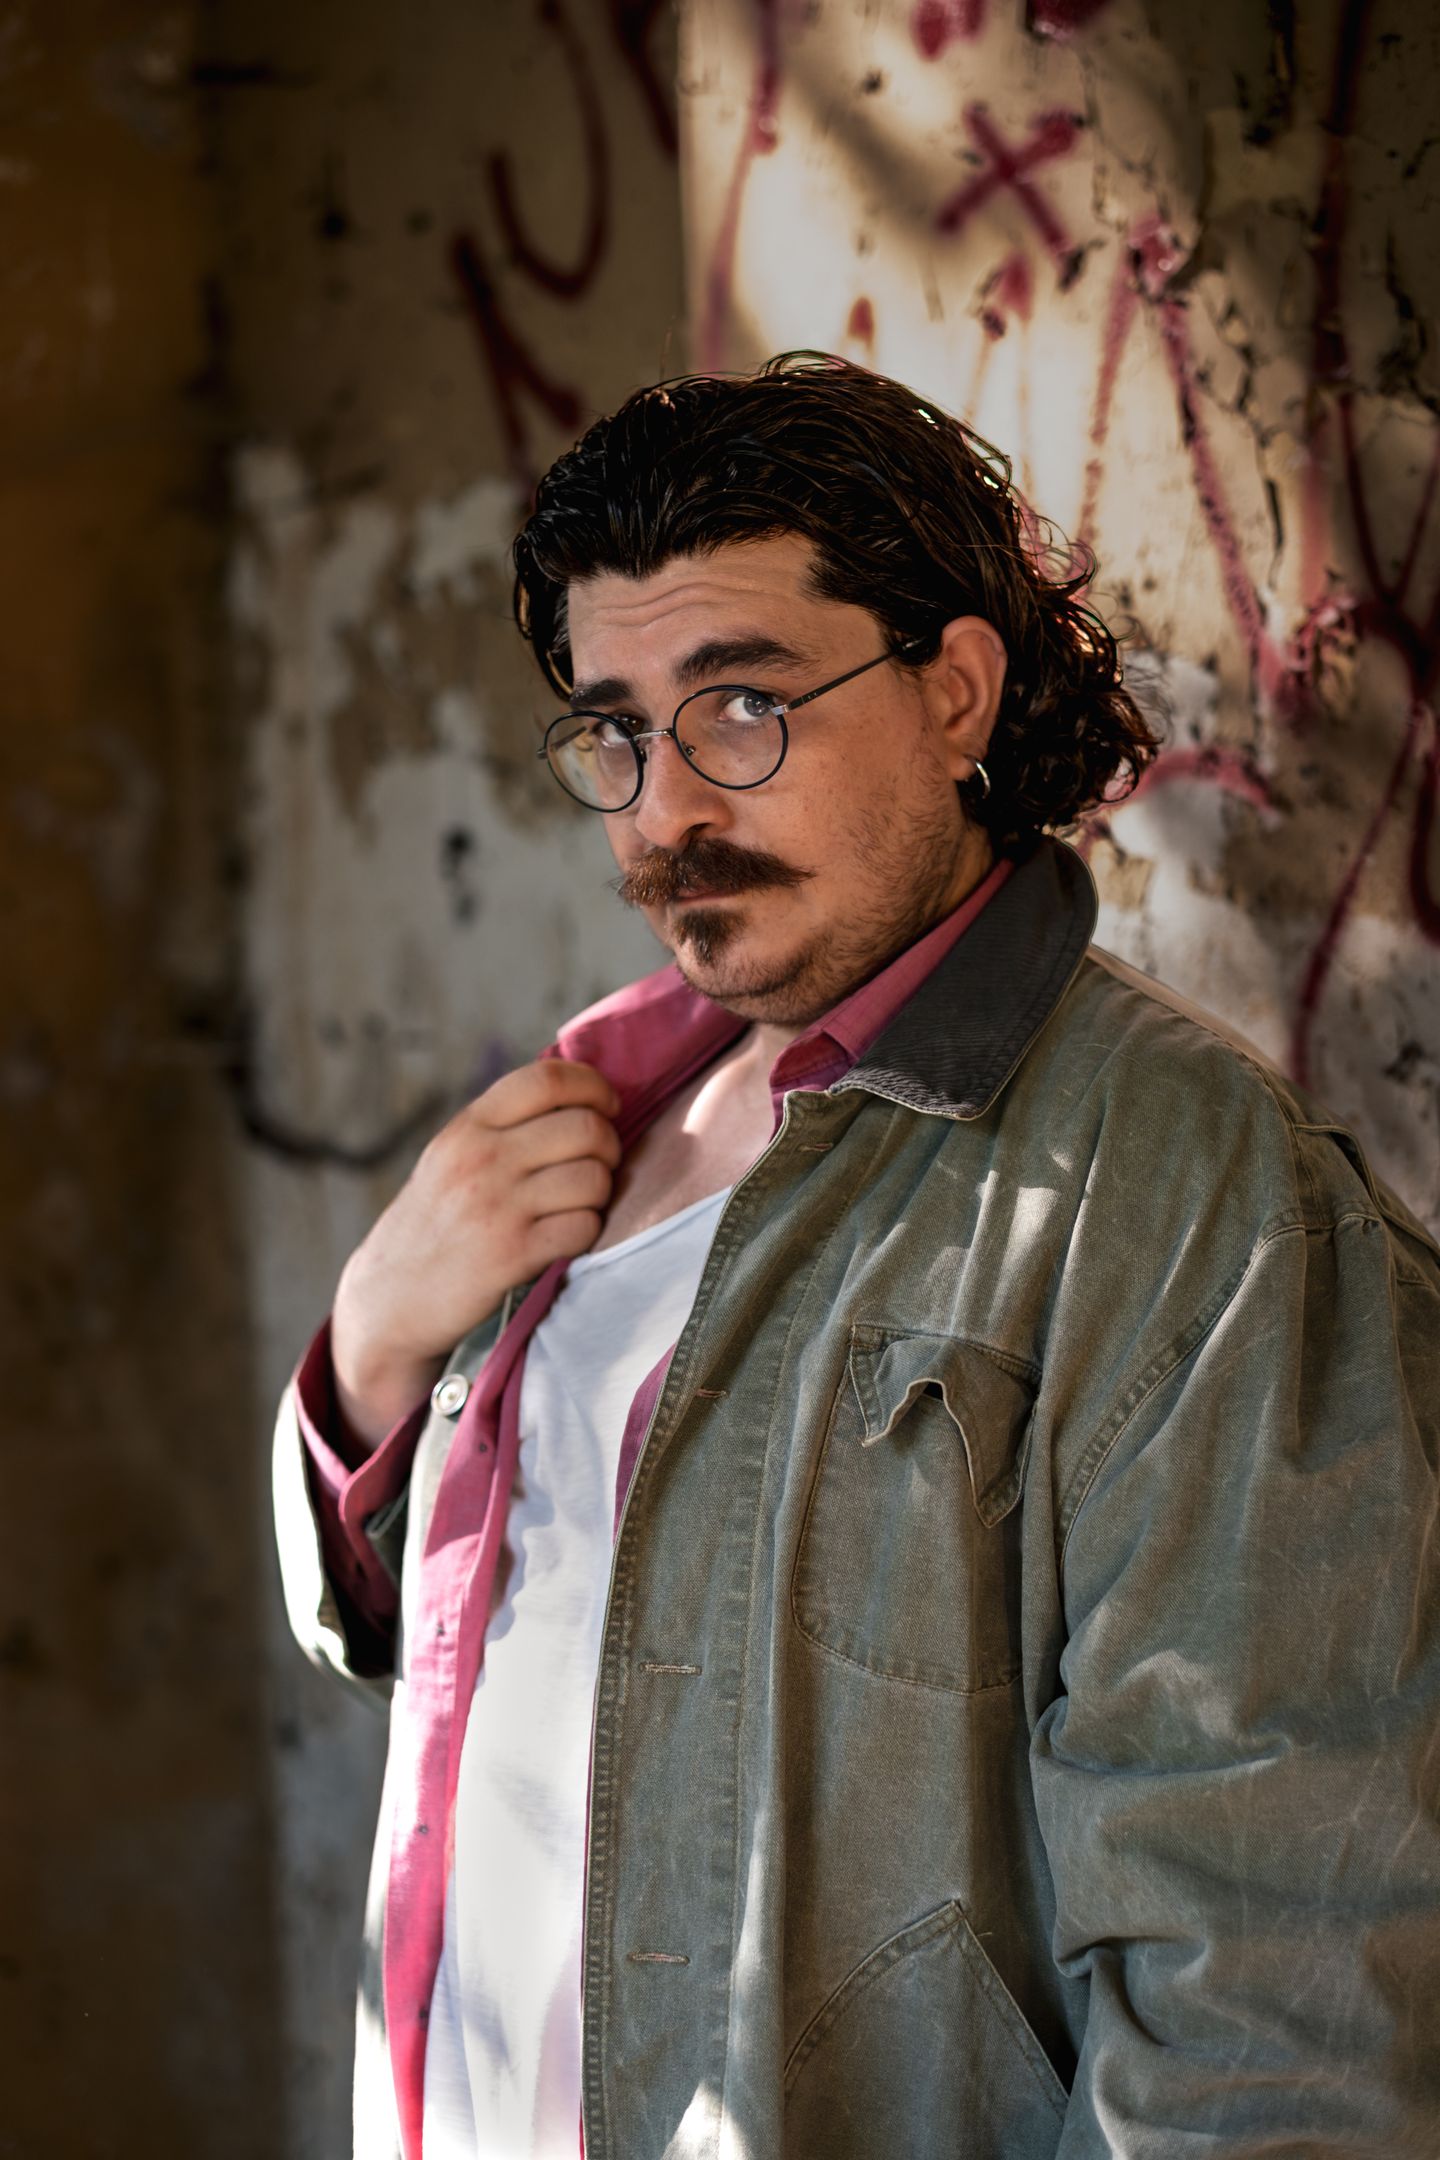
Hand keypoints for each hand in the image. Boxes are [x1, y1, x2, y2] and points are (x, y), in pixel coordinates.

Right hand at [330, 1058, 620, 1448]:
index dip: (593, 1086)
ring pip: (594, 1178)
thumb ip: (504, 1125)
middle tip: (600, 1163)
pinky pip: (585, 1227)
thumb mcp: (451, 1156)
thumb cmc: (434, 1223)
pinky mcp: (514, 1254)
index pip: (548, 1079)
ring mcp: (499, 1206)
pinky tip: (565, 1237)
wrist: (389, 1298)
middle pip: (586, 1127)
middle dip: (608, 1145)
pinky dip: (586, 1232)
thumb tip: (582, 1095)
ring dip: (600, 1193)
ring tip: (578, 1204)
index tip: (607, 1105)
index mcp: (469, 1126)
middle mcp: (483, 1158)